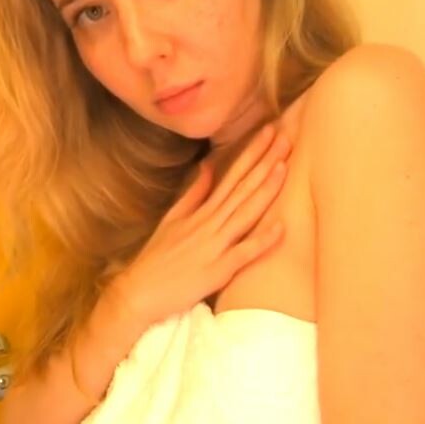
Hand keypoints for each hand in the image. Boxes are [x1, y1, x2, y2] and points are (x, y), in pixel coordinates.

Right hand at [113, 123, 291, 327]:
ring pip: (245, 213)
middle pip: (242, 188)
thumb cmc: (157, 259)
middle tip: (285, 136)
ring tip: (284, 166)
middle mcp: (209, 223)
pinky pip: (244, 253)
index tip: (269, 131)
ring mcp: (214, 246)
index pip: (232, 176)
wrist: (139, 292)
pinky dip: (262, 241)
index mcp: (202, 212)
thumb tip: (208, 167)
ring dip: (265, 190)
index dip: (252, 154)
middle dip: (264, 162)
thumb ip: (194, 194)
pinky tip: (280, 227)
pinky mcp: (218, 270)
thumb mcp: (172, 220)